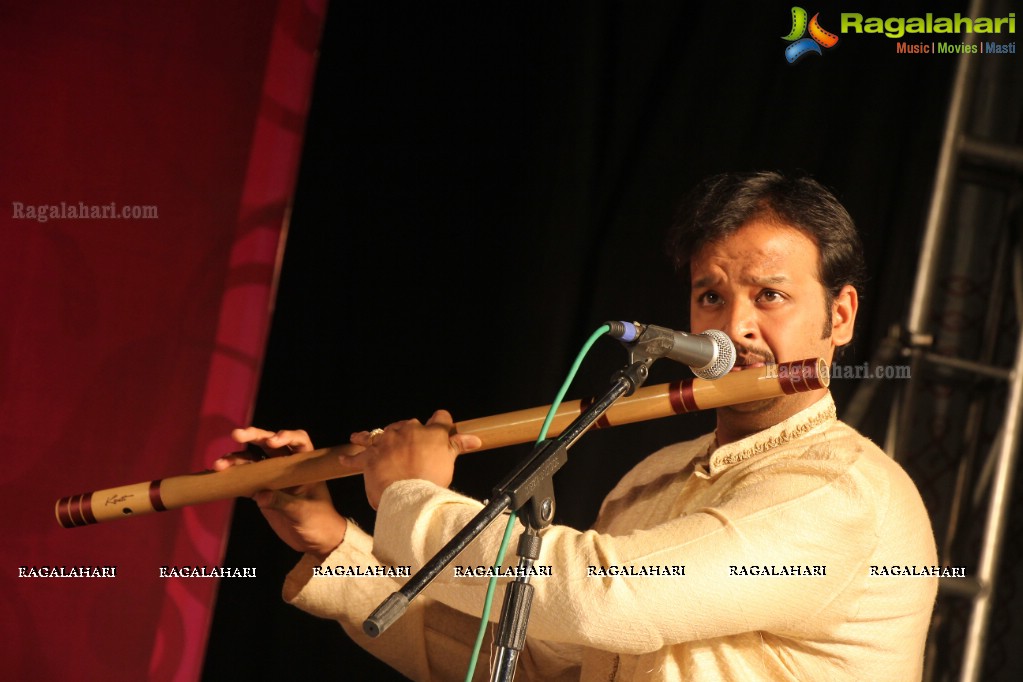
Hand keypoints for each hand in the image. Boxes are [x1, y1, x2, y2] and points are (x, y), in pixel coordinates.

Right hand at [213, 427, 346, 559]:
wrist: (314, 540)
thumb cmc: (318, 521)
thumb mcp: (303, 512)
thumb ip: (283, 502)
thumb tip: (260, 494)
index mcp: (305, 465)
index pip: (298, 441)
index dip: (286, 436)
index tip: (272, 442)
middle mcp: (288, 466)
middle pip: (270, 443)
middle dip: (254, 436)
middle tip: (237, 434)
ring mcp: (273, 477)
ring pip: (253, 459)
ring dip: (236, 458)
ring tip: (218, 464)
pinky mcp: (261, 490)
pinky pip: (244, 478)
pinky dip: (232, 475)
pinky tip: (218, 474)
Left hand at [348, 410, 481, 508]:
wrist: (408, 495)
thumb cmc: (432, 481)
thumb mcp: (449, 462)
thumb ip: (458, 447)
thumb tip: (475, 439)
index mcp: (431, 432)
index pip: (441, 417)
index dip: (442, 422)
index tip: (441, 425)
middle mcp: (408, 431)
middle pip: (409, 423)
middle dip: (408, 431)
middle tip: (407, 444)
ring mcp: (387, 442)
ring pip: (377, 434)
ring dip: (371, 436)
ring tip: (360, 437)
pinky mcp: (370, 456)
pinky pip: (357, 455)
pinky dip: (351, 458)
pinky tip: (343, 459)